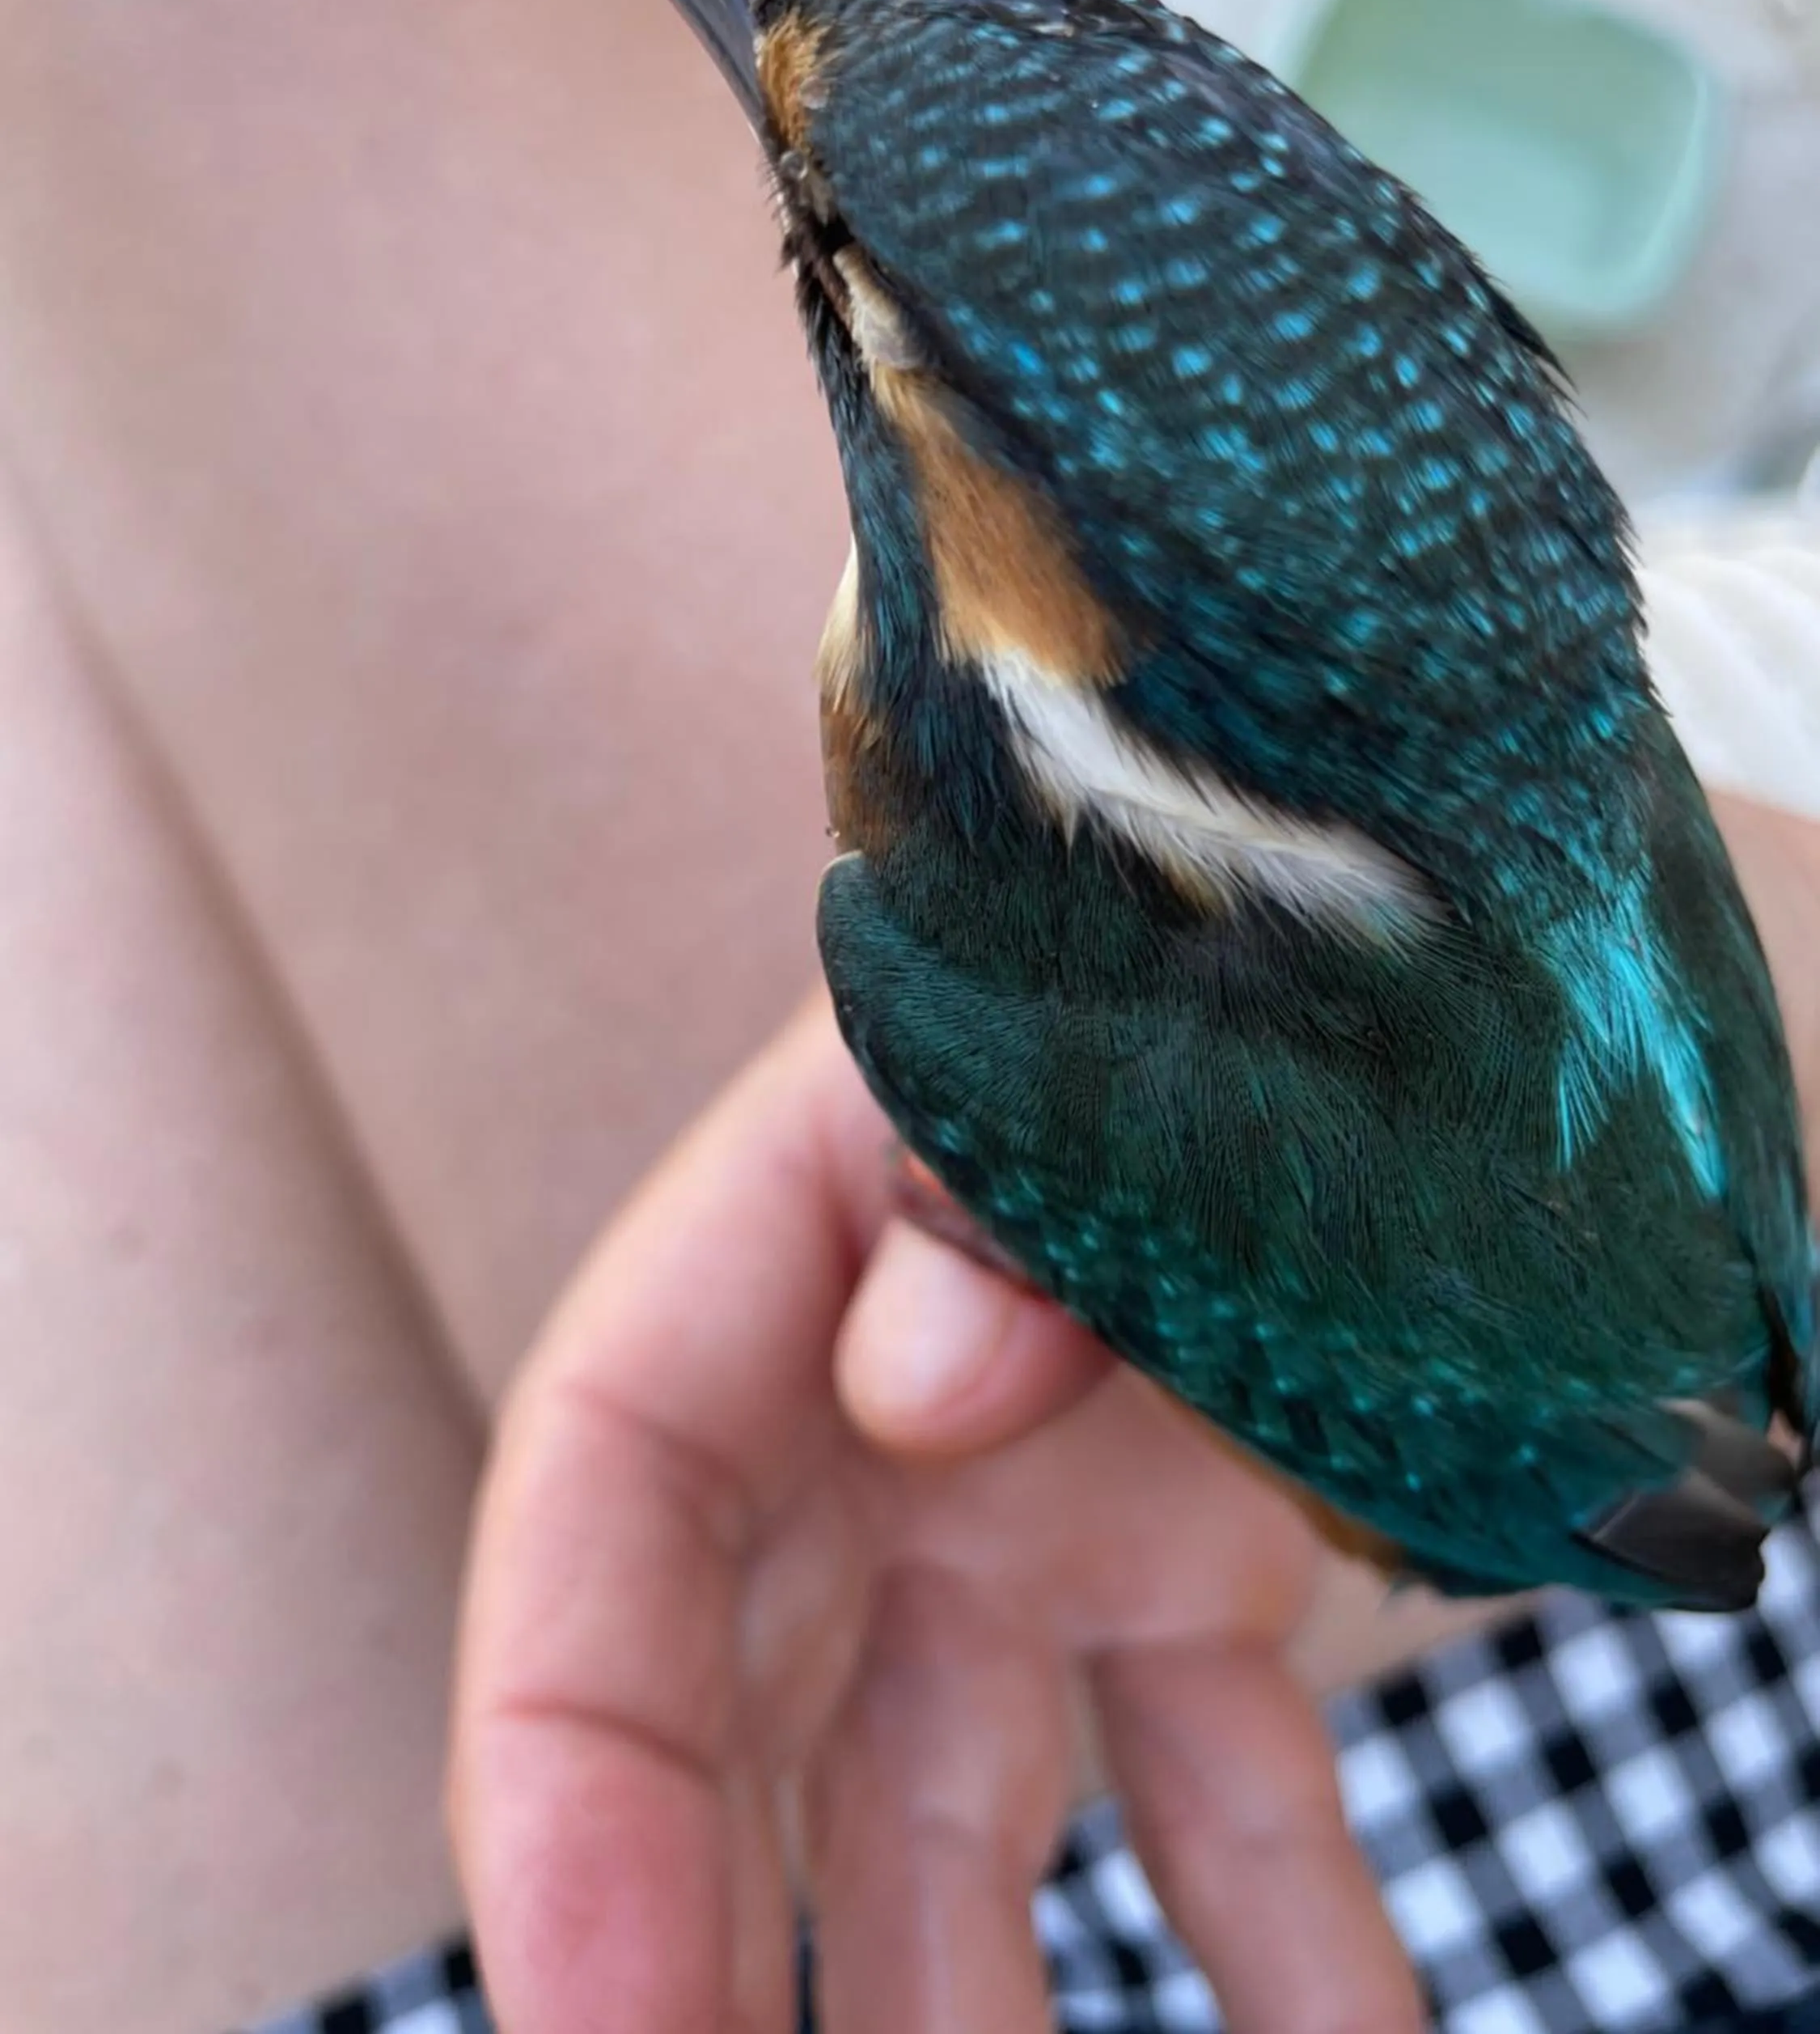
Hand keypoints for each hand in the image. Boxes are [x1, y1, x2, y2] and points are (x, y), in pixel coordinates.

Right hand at [450, 998, 1421, 2033]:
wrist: (1348, 947)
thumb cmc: (1168, 955)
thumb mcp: (1051, 1019)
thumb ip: (961, 1177)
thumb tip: (922, 1391)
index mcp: (769, 1268)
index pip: (595, 1542)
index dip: (564, 1795)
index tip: (596, 2029)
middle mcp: (859, 1436)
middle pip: (727, 1746)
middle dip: (695, 1982)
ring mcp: (1018, 1526)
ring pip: (941, 1840)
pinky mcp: (1187, 1578)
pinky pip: (1221, 1810)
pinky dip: (1289, 1973)